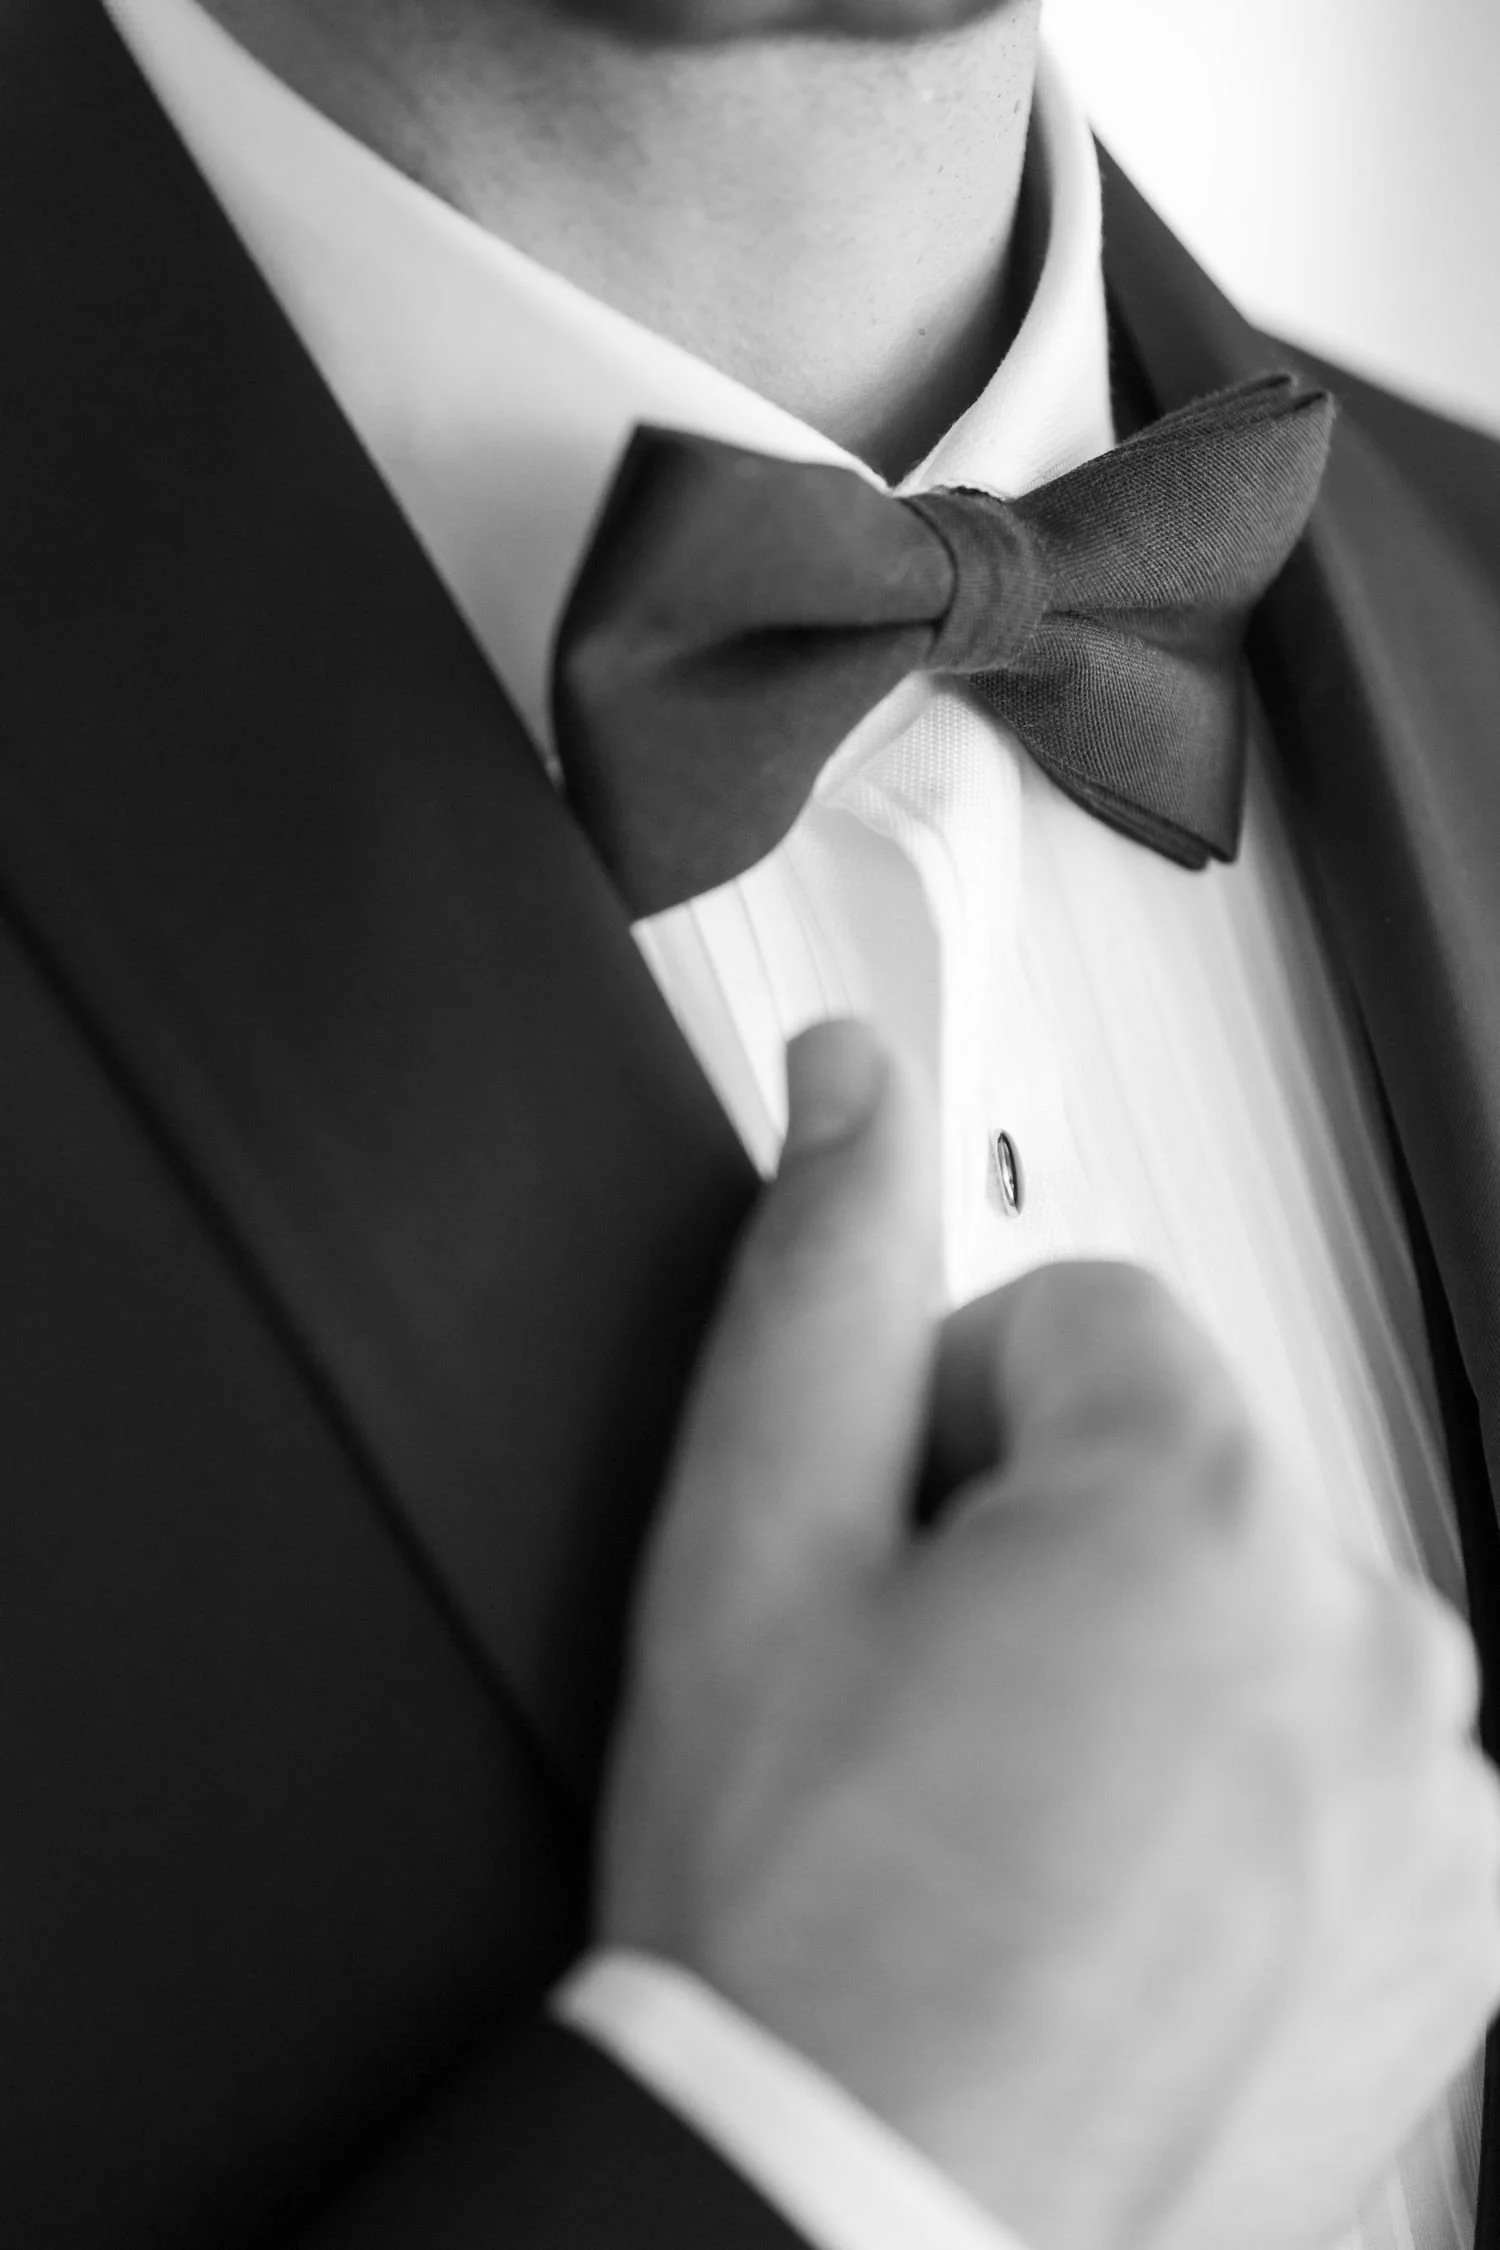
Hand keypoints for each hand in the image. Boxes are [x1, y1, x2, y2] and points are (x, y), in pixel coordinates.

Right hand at [599, 1020, 1499, 2249]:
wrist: (852, 2215)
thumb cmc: (807, 1925)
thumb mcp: (752, 1550)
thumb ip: (820, 1273)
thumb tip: (852, 1080)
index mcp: (1198, 1512)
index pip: (1084, 1310)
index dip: (948, 1422)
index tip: (900, 1554)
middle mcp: (1365, 1641)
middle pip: (1188, 1461)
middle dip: (1061, 1537)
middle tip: (938, 1704)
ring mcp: (1432, 1799)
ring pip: (1263, 1609)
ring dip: (1152, 1667)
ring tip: (1015, 1817)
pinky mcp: (1454, 1924)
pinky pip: (1341, 1758)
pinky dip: (1241, 1792)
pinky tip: (1111, 1892)